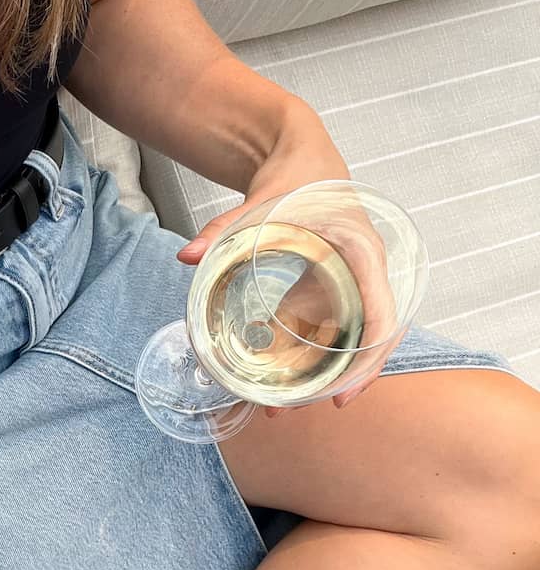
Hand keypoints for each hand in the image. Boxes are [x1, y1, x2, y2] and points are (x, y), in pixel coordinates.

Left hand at [175, 104, 395, 411]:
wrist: (304, 159)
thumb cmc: (295, 177)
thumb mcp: (262, 203)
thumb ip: (225, 230)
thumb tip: (186, 256)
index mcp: (362, 254)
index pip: (382, 316)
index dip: (368, 360)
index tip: (344, 393)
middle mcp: (367, 274)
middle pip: (373, 341)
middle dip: (345, 379)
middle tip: (314, 410)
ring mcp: (355, 285)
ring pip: (351, 342)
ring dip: (323, 376)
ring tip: (283, 408)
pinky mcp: (336, 291)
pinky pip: (331, 332)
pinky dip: (309, 357)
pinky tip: (280, 381)